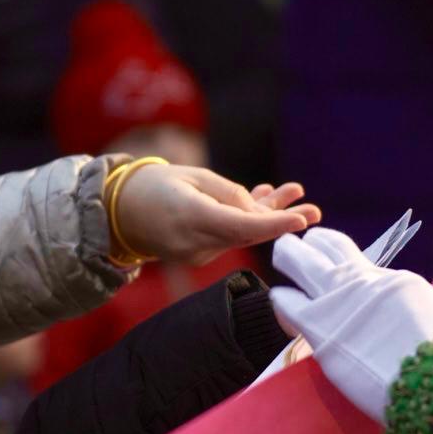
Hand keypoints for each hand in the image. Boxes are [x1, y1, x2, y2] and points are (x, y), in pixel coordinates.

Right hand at [115, 166, 320, 266]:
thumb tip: (258, 213)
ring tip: (295, 195)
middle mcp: (197, 243)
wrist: (117, 212)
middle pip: (249, 234)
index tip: (301, 221)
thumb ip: (229, 194)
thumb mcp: (193, 177)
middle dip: (281, 221)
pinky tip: (266, 200)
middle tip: (315, 210)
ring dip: (266, 216)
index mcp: (193, 218)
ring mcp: (197, 254)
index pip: (243, 227)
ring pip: (241, 235)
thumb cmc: (154, 186)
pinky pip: (228, 237)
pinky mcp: (198, 255)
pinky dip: (245, 219)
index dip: (275, 225)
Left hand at [270, 228, 432, 422]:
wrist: (432, 382)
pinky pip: (287, 301)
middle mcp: (364, 281)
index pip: (360, 260)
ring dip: (290, 254)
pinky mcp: (317, 324)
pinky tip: (279, 295)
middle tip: (299, 242)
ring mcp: (338, 300)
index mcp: (395, 281)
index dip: (342, 256)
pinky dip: (282, 297)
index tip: (332, 254)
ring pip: (301, 261)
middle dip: (314, 242)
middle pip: (329, 247)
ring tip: (283, 250)